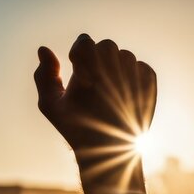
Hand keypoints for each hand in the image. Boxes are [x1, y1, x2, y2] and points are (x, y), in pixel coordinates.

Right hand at [34, 34, 155, 152]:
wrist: (110, 151)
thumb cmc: (75, 127)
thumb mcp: (50, 105)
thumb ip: (43, 74)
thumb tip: (43, 49)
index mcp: (88, 72)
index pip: (84, 41)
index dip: (78, 53)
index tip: (77, 69)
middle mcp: (114, 70)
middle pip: (105, 46)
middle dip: (97, 60)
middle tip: (94, 83)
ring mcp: (135, 75)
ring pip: (124, 56)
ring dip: (115, 68)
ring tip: (109, 92)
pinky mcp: (150, 82)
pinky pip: (140, 66)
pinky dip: (131, 77)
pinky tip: (123, 96)